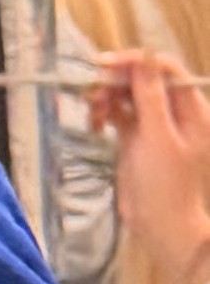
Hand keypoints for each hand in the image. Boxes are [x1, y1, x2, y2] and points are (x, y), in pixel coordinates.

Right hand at [93, 53, 209, 283]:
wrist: (159, 224)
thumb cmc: (166, 185)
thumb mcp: (157, 138)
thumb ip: (150, 97)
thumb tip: (144, 59)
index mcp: (191, 110)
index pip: (165, 70)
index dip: (137, 63)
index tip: (106, 65)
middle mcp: (173, 114)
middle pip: (143, 81)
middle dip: (117, 81)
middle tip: (92, 91)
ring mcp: (153, 126)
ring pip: (127, 97)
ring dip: (107, 97)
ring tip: (92, 111)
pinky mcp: (134, 139)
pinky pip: (118, 115)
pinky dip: (104, 114)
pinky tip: (95, 123)